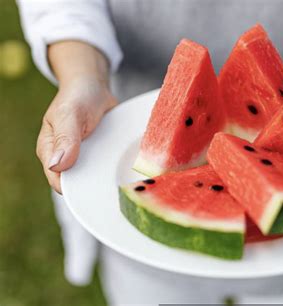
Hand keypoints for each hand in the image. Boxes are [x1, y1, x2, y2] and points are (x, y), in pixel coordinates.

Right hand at [36, 77, 116, 192]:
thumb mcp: (70, 114)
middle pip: (78, 184)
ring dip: (107, 180)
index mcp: (50, 152)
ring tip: (126, 183)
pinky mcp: (97, 154)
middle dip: (94, 189)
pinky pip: (104, 167)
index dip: (76, 191)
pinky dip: (114, 169)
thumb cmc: (77, 98)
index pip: (59, 182)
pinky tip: (128, 172)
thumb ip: (65, 138)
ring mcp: (82, 157)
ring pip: (93, 178)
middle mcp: (65, 158)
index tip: (97, 195)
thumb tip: (56, 165)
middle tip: (117, 190)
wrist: (92, 87)